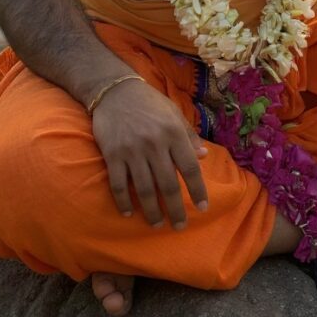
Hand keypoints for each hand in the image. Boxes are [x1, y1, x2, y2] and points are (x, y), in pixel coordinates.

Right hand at [91, 80, 208, 228]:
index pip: (190, 168)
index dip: (198, 190)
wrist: (115, 90)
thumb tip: (204, 156)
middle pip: (168, 185)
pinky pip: (119, 184)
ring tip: (156, 224)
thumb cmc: (149, 102)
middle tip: (179, 226)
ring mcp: (132, 151)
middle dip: (175, 209)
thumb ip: (188, 135)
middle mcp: (155, 144)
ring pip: (144, 189)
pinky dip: (124, 201)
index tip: (203, 207)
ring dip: (151, 211)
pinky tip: (129, 213)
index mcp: (173, 132)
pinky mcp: (113, 154)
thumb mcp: (173, 113)